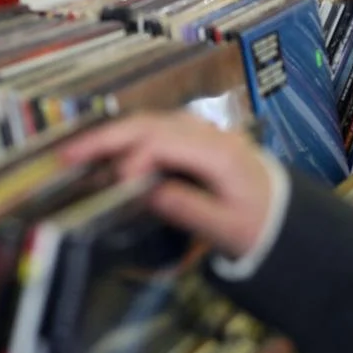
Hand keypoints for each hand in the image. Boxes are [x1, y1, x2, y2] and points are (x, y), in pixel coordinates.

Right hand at [62, 113, 273, 259]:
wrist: (286, 218)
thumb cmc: (258, 225)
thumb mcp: (229, 229)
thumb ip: (189, 209)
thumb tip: (147, 192)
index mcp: (219, 154)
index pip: (164, 143)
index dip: (132, 158)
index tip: (114, 184)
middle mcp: (210, 135)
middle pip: (150, 124)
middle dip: (106, 137)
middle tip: (66, 154)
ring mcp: (204, 133)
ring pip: (151, 122)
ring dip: (113, 135)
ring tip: (77, 153)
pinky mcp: (197, 140)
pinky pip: (158, 130)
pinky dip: (129, 138)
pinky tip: (109, 153)